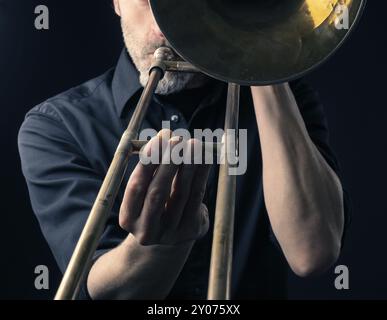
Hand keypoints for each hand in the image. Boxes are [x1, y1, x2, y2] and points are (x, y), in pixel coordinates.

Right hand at [119, 129, 210, 245]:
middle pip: (157, 193)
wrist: (170, 233)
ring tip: (194, 144)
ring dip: (189, 165)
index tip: (157, 139)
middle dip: (168, 163)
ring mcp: (171, 233)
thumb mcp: (147, 187)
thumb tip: (166, 137)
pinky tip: (205, 158)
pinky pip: (197, 196)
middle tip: (177, 139)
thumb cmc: (154, 201)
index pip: (136, 188)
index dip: (147, 162)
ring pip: (181, 193)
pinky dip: (201, 174)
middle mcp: (146, 230)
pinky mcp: (191, 229)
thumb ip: (152, 166)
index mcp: (128, 218)